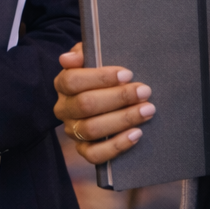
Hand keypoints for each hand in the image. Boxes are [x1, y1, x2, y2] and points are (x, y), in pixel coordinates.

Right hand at [53, 42, 154, 163]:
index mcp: (62, 84)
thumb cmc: (102, 75)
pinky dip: (117, 146)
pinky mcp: (84, 150)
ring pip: (92, 129)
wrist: (107, 97)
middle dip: (118, 98)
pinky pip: (95, 155)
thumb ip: (82, 53)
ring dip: (123, 119)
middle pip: (85, 105)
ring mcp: (73, 131)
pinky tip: (137, 134)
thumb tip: (68, 59)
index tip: (127, 74)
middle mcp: (64, 109)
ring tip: (147, 110)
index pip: (72, 80)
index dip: (100, 78)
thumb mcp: (92, 59)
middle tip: (144, 91)